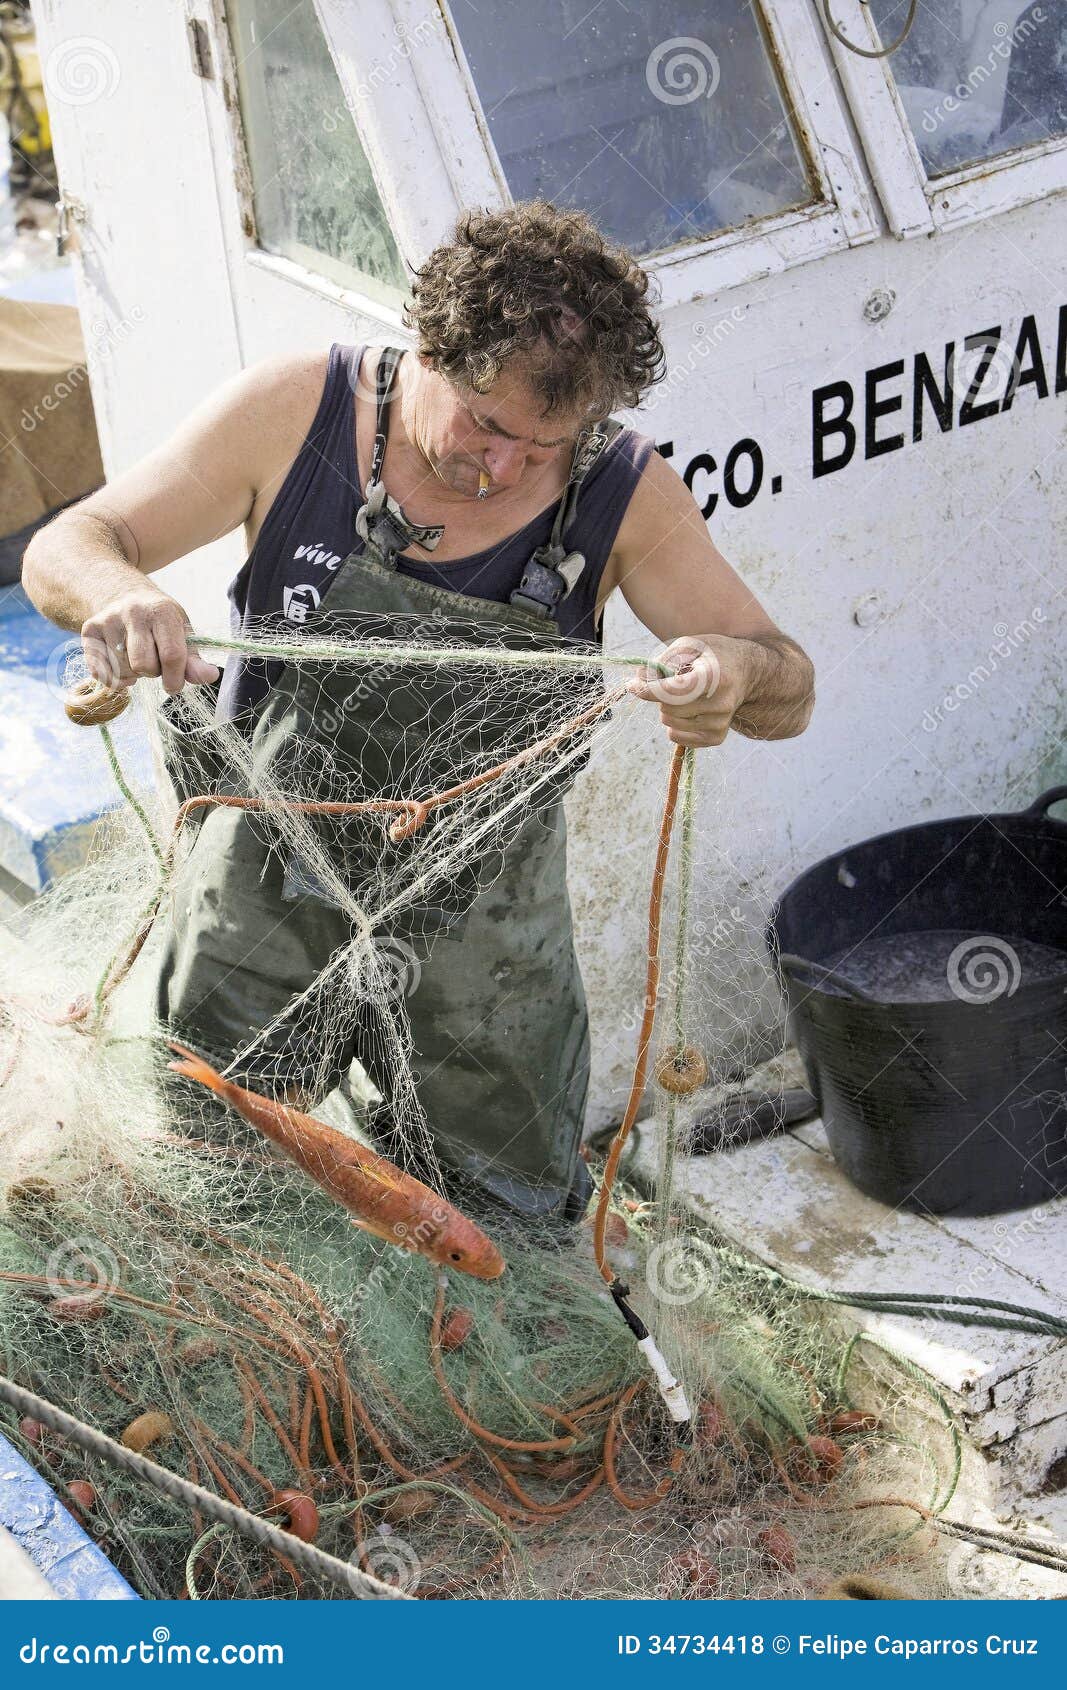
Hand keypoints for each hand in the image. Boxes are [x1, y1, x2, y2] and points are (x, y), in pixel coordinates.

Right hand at [81, 583, 219, 695]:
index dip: (175, 678)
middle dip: (153, 672)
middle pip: (143, 665)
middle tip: (154, 662)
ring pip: (123, 671)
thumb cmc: (160, 621)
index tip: (174, 685)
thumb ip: (194, 659)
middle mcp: (133, 612)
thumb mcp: (182, 633)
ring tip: (137, 657)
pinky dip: (114, 679)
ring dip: (134, 674)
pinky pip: (101, 673)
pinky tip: (121, 665)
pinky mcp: (89, 630)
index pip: (172, 655)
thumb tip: (210, 676)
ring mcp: (108, 619)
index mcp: (162, 611)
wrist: (125, 596)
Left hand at [627, 635, 750, 747]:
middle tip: (674, 681)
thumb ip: (661, 660)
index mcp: (715, 676)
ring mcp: (720, 723)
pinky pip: (676, 737)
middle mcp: (721, 703)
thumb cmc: (713, 655)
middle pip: (667, 708)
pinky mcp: (716, 738)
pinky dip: (674, 723)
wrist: (747, 673)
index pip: (673, 691)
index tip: (633, 684)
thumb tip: (637, 681)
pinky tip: (690, 709)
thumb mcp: (689, 645)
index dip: (648, 690)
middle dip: (661, 695)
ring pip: (669, 723)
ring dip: (668, 708)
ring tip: (685, 694)